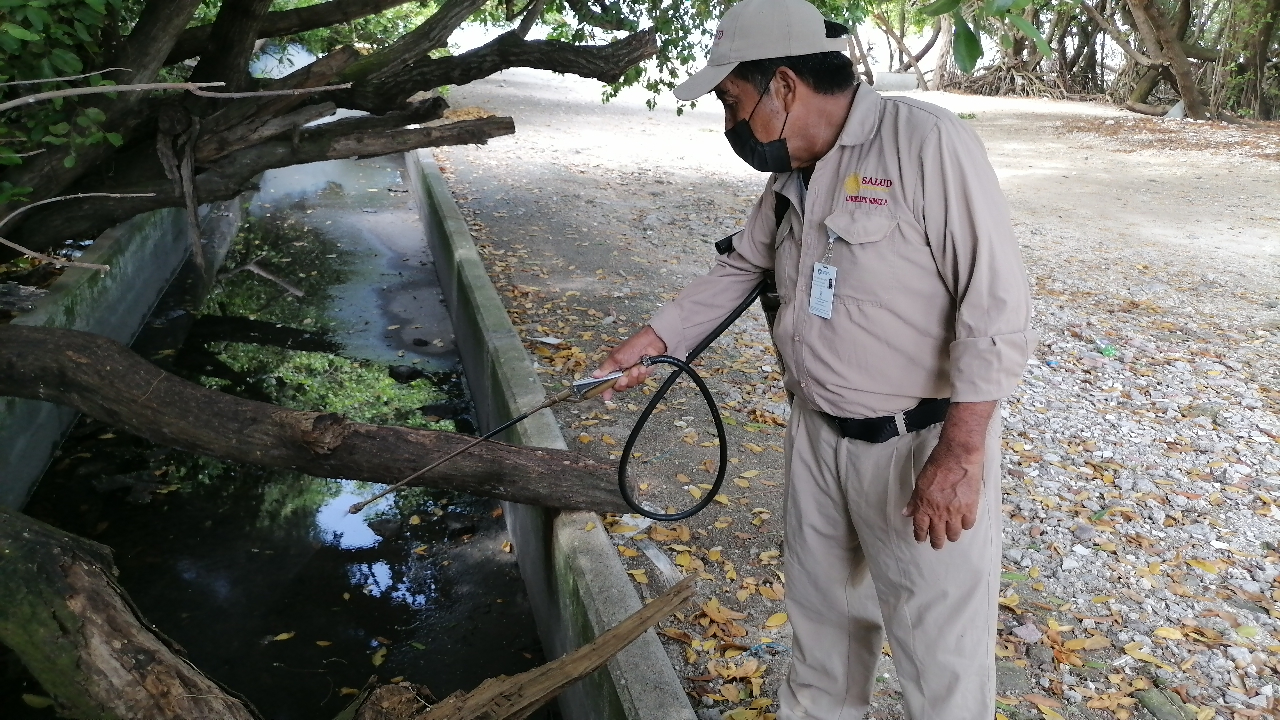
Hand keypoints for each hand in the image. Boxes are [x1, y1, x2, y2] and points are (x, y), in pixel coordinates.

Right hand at [593, 326, 666, 399]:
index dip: (605, 390)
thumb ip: (606, 368)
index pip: (606, 382)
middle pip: (618, 387)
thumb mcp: (616, 357)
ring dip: (633, 377)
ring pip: (630, 385)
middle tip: (623, 378)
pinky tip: (642, 367)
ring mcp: (631, 374)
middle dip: (621, 383)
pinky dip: (641, 375)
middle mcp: (620, 372)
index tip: (606, 396)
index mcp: (612, 367)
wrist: (650, 344)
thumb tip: (594, 375)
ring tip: (635, 368)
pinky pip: (639, 381)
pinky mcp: (640, 375)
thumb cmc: (632, 346)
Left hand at [901, 400, 994, 548]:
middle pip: (938, 535)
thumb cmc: (937, 465)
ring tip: (951, 536)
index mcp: (924, 506)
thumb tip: (907, 513)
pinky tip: (964, 523)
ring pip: (954, 534)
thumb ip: (914, 500)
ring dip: (951, 536)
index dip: (921, 536)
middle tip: (937, 545)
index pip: (920, 528)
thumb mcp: (920, 482)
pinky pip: (968, 524)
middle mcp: (939, 513)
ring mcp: (955, 512)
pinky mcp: (970, 508)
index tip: (921, 540)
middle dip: (937, 542)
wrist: (958, 456)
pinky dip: (965, 525)